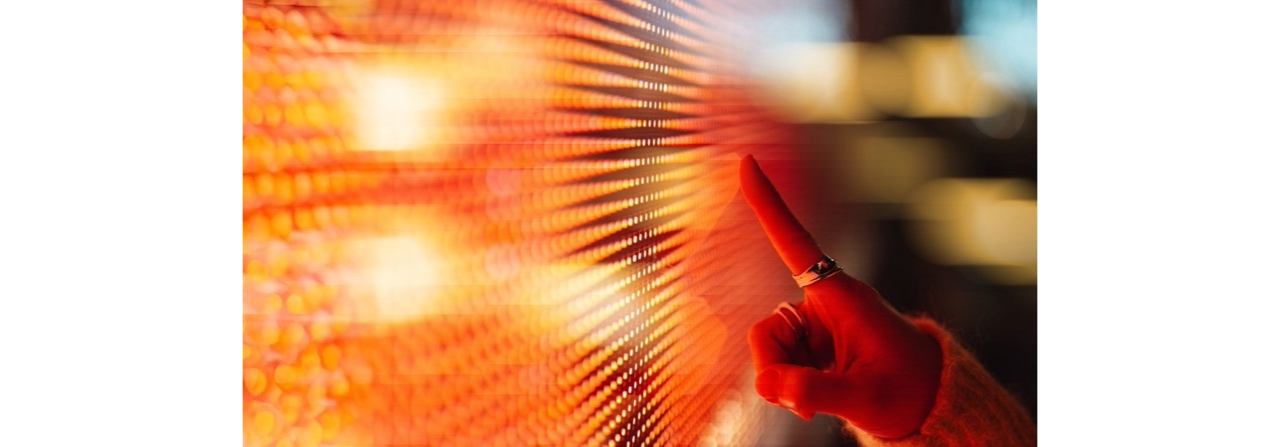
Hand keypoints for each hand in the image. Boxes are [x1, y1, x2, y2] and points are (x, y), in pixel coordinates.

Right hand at [741, 155, 942, 438]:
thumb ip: (817, 391)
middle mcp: (823, 304)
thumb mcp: (866, 399)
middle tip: (795, 403)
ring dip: (781, 381)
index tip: (746, 161)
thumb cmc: (909, 391)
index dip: (768, 204)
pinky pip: (777, 362)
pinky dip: (786, 387)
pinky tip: (809, 403)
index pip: (795, 243)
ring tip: (810, 406)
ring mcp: (815, 326)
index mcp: (842, 296)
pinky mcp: (811, 345)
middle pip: (767, 328)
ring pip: (768, 349)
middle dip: (772, 368)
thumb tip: (771, 386)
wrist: (928, 401)